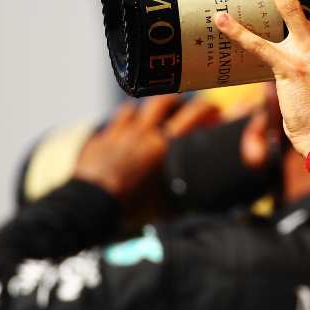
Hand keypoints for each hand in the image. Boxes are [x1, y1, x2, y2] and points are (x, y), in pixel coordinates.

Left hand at [74, 95, 219, 209]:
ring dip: (156, 105)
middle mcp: (145, 133)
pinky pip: (122, 115)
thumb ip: (185, 195)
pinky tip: (136, 117)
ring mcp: (123, 132)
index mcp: (165, 147)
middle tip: (190, 106)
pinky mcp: (106, 136)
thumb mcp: (167, 206)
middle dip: (183, 100)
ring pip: (143, 105)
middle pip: (167, 102)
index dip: (208, 109)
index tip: (216, 112)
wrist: (92, 206)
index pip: (193, 116)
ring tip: (165, 109)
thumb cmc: (131, 209)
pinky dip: (133, 113)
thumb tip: (200, 194)